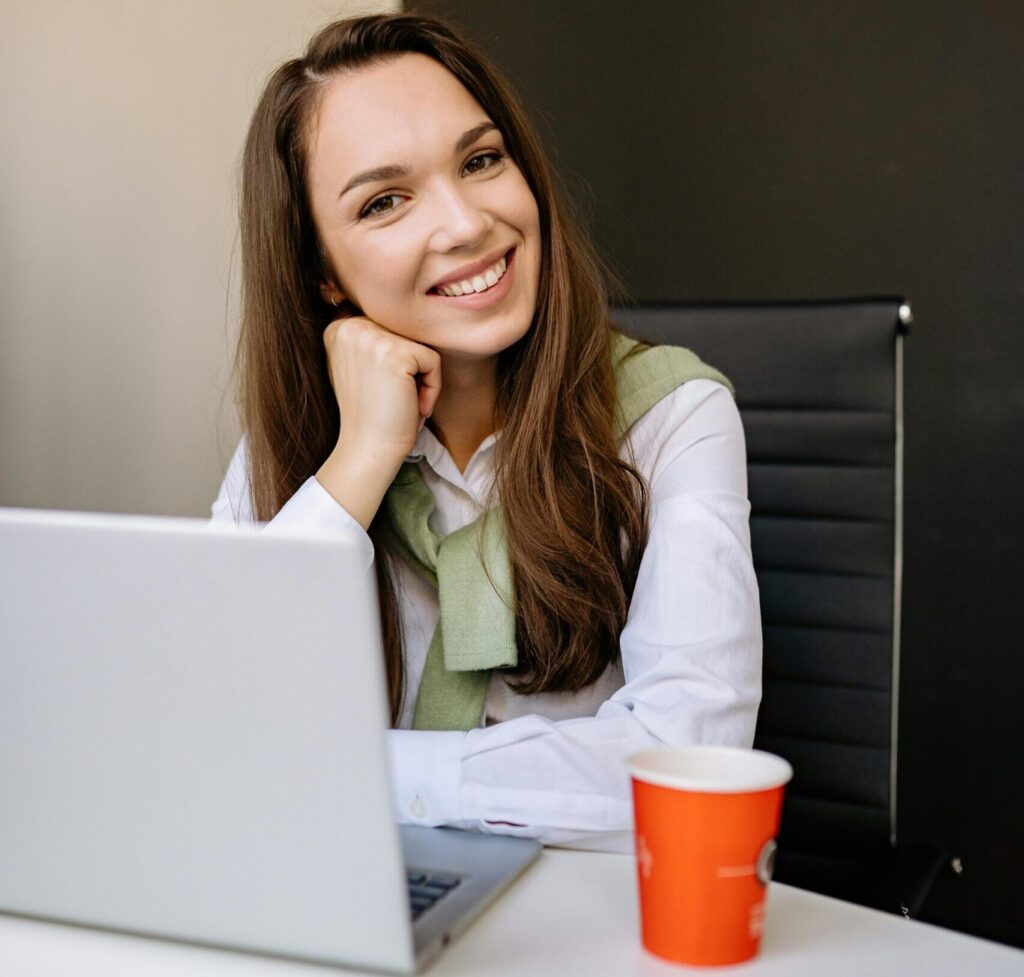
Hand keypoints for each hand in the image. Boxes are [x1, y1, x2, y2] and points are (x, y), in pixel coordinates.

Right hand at [315, 315, 441, 529]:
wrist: (368, 449)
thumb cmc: (370, 415)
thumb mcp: (357, 367)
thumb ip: (370, 340)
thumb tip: (402, 318)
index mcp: (338, 327)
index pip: (390, 327)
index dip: (395, 362)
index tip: (381, 391)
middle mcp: (350, 326)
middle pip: (407, 335)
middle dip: (410, 370)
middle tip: (393, 400)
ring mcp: (372, 337)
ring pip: (421, 347)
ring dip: (421, 380)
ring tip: (401, 403)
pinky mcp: (396, 353)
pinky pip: (434, 361)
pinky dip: (432, 389)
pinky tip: (412, 407)